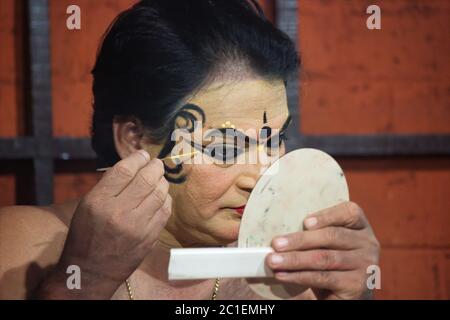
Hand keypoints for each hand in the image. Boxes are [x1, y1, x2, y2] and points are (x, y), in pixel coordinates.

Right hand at [56, 150, 171, 296]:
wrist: (91, 271)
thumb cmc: (86, 235)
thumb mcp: (87, 205)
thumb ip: (109, 186)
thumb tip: (133, 166)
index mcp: (99, 201)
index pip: (124, 171)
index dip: (137, 158)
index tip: (143, 154)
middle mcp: (119, 212)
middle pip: (146, 179)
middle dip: (155, 166)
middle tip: (156, 163)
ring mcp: (138, 226)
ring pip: (159, 193)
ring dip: (162, 181)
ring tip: (159, 178)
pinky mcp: (150, 237)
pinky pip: (165, 211)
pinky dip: (166, 199)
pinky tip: (162, 196)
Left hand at [266, 201, 379, 299]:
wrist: (347, 296)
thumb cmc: (331, 264)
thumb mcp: (326, 245)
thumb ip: (313, 234)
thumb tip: (279, 235)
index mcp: (360, 227)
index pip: (350, 212)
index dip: (328, 215)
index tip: (305, 222)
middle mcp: (368, 243)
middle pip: (332, 236)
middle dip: (300, 240)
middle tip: (276, 244)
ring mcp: (366, 265)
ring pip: (324, 258)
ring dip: (294, 259)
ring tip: (273, 261)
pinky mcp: (358, 285)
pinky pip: (323, 277)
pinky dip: (299, 276)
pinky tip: (283, 275)